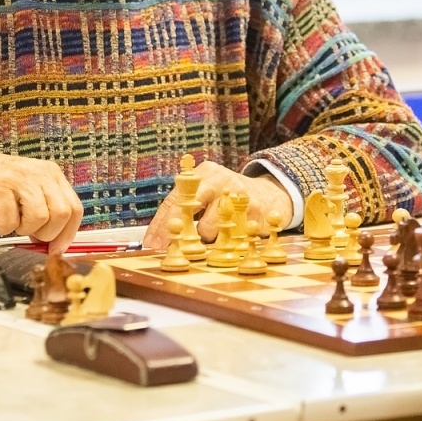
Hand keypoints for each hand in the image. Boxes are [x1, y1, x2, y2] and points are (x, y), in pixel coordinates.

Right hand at [0, 141, 82, 252]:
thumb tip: (55, 242)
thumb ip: (44, 209)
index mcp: (51, 174)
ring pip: (40, 218)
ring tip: (9, 219)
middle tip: (27, 230)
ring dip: (23, 229)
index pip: (75, 208)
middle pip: (62, 214)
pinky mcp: (1, 187)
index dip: (68, 233)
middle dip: (46, 233)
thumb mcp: (27, 190)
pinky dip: (2, 226)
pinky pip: (11, 219)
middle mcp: (40, 174)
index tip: (57, 248)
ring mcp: (21, 179)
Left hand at [142, 161, 292, 249]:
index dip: (160, 224)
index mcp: (204, 173)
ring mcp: (238, 195)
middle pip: (189, 210)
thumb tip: (159, 236)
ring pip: (209, 229)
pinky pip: (229, 238)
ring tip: (218, 230)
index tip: (151, 243)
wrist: (270, 195)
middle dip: (178, 231)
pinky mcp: (254, 212)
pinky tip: (234, 233)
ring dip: (208, 238)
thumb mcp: (206, 192)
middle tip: (176, 246)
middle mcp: (220, 180)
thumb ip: (185, 207)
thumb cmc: (227, 197)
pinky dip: (228, 241)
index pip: (175, 199)